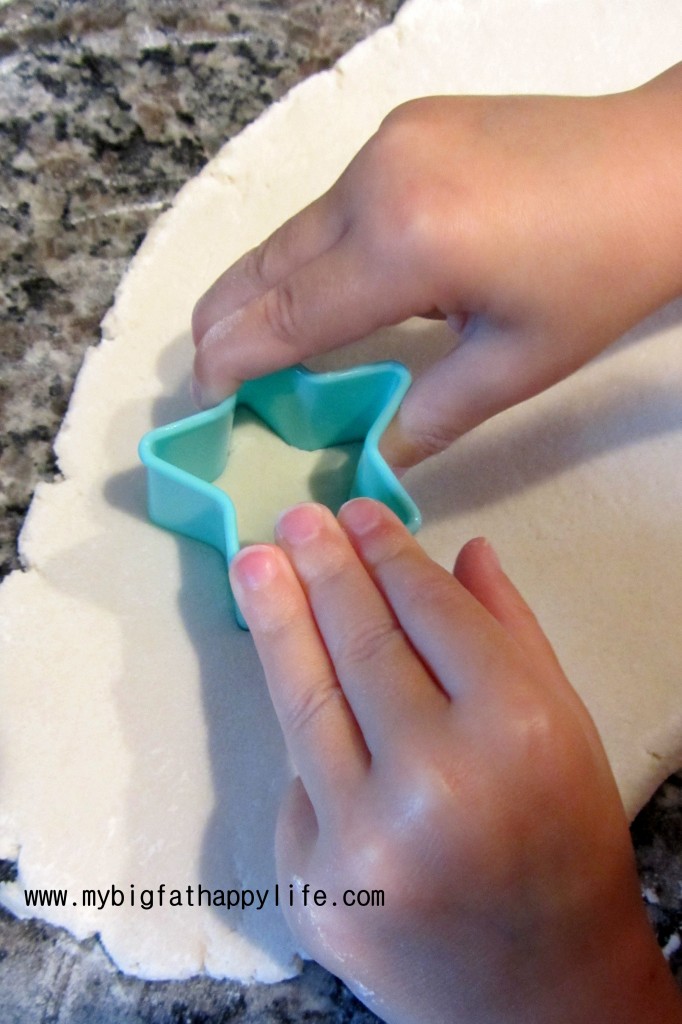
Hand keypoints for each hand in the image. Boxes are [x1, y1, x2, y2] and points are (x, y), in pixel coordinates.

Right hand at [194, 65, 681, 468]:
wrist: (660, 167)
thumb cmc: (600, 273)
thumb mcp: (515, 364)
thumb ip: (427, 416)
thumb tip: (367, 458)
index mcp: (404, 247)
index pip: (286, 317)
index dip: (231, 362)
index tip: (198, 399)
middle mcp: (377, 182)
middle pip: (267, 266)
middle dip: (224, 323)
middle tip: (203, 375)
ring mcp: (388, 144)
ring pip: (294, 232)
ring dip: (264, 288)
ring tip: (249, 341)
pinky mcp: (403, 129)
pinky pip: (333, 204)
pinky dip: (311, 253)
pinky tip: (321, 288)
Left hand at [229, 499, 681, 1023]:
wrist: (539, 997)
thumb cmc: (563, 843)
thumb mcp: (563, 726)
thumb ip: (510, 632)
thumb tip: (461, 550)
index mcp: (514, 730)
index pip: (432, 613)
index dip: (388, 554)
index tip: (358, 512)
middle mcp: (435, 782)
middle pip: (362, 646)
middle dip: (325, 570)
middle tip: (297, 518)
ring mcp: (362, 842)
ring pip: (305, 703)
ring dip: (275, 622)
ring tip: (254, 562)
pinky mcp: (313, 888)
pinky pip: (300, 783)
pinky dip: (305, 731)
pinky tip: (296, 680)